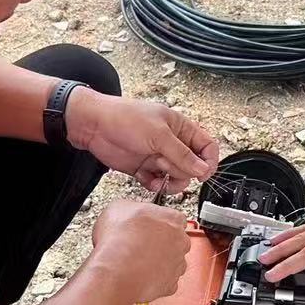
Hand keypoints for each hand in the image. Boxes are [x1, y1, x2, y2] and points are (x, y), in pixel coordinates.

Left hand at [69, 89, 219, 193]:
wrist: (94, 126)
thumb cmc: (124, 118)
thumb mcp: (158, 135)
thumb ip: (182, 154)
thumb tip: (202, 169)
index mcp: (181, 128)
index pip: (207, 146)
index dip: (209, 161)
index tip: (203, 174)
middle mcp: (172, 143)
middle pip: (192, 166)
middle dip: (181, 170)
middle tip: (165, 164)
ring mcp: (158, 156)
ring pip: (177, 178)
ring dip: (170, 181)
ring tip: (157, 175)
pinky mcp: (144, 168)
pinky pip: (158, 183)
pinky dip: (155, 185)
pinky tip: (147, 179)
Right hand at [90, 199, 189, 303]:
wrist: (117, 270)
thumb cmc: (119, 239)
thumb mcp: (117, 207)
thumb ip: (131, 208)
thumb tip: (127, 211)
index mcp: (173, 218)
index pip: (173, 217)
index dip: (157, 221)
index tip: (147, 225)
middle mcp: (181, 241)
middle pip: (175, 239)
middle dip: (159, 242)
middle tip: (140, 243)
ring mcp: (177, 264)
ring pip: (171, 261)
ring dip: (158, 261)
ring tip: (136, 261)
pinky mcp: (171, 284)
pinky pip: (165, 280)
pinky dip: (154, 279)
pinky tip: (139, 274)